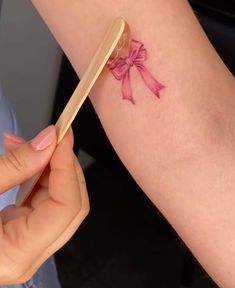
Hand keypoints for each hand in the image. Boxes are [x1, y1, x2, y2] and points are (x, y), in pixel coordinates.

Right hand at [0, 125, 88, 283]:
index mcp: (16, 255)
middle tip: (50, 137)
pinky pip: (43, 202)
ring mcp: (27, 246)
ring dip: (48, 168)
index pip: (66, 208)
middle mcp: (28, 256)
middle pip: (70, 206)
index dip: (68, 168)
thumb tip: (48, 141)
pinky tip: (22, 160)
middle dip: (62, 167)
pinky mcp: (21, 234)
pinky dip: (36, 177)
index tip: (63, 138)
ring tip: (21, 144)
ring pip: (60, 202)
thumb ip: (15, 166)